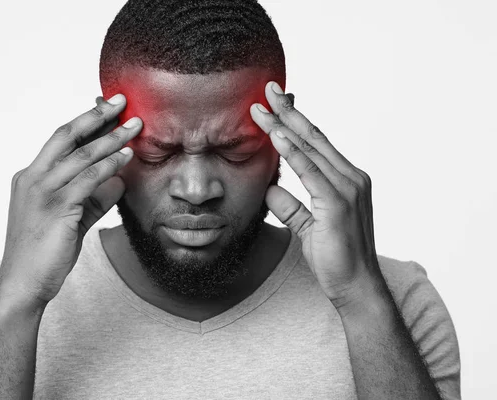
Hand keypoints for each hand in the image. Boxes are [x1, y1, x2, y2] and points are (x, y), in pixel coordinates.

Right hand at [0, 95, 141, 306]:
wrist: (23, 285)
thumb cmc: (44, 253)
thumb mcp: (72, 220)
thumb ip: (93, 199)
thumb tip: (118, 182)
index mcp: (31, 177)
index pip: (61, 140)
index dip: (86, 122)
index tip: (108, 109)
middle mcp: (33, 178)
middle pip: (68, 136)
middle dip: (97, 116)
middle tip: (122, 102)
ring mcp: (42, 192)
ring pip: (81, 155)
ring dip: (111, 139)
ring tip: (134, 127)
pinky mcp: (57, 208)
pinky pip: (87, 180)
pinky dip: (108, 165)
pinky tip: (126, 157)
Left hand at [250, 82, 381, 308]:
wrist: (356, 287)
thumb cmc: (335, 258)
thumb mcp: (306, 226)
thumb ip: (291, 206)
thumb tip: (270, 189)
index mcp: (346, 180)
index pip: (316, 143)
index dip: (294, 121)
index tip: (275, 104)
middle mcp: (351, 177)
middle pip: (313, 137)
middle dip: (288, 112)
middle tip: (267, 89)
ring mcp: (348, 188)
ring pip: (311, 148)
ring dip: (284, 125)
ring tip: (262, 107)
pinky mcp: (338, 203)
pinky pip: (311, 172)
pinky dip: (293, 152)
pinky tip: (277, 135)